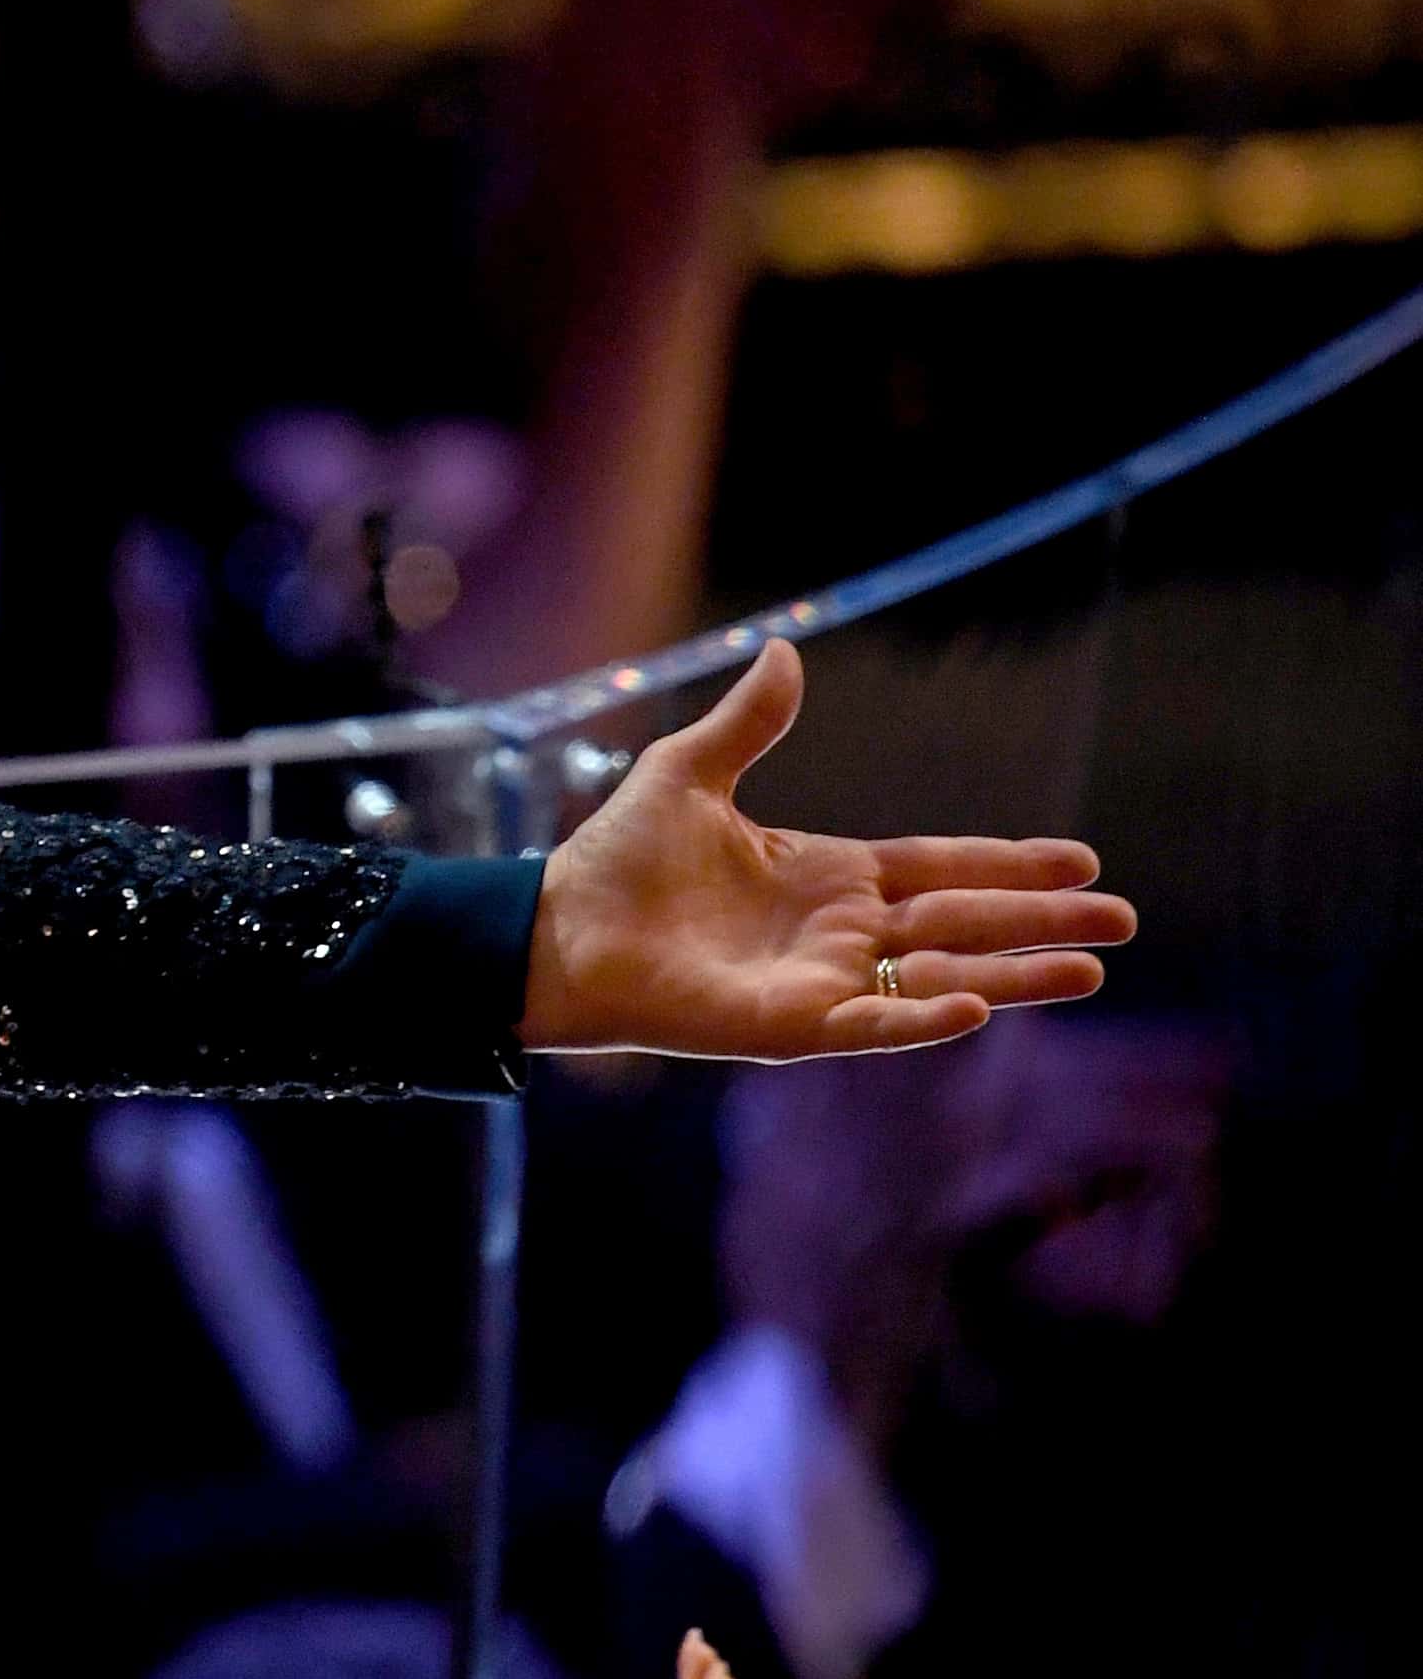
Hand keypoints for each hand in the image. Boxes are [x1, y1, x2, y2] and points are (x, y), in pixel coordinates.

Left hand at [519, 641, 1132, 1057]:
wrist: (556, 928)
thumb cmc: (617, 859)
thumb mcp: (689, 773)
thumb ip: (749, 722)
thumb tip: (784, 651)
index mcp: (828, 872)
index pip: (940, 867)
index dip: (1008, 864)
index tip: (1081, 859)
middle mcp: (839, 931)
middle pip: (963, 922)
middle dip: (1042, 921)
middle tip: (1122, 920)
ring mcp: (823, 981)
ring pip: (941, 978)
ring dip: (1015, 974)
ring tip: (1091, 971)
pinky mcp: (792, 1026)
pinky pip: (873, 1023)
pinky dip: (924, 1017)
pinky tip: (979, 1006)